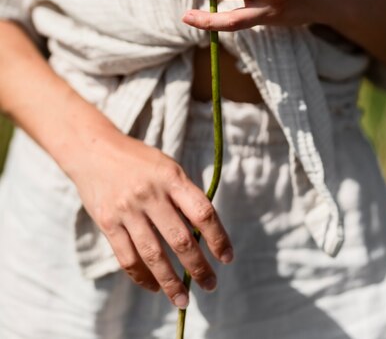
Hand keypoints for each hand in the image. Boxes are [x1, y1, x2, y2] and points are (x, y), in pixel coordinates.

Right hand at [71, 131, 232, 307]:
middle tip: (211, 284)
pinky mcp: (107, 222)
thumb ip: (183, 195)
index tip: (227, 257)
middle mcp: (150, 194)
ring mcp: (127, 209)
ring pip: (154, 255)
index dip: (218, 238)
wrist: (93, 150)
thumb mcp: (166, 167)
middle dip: (198, 267)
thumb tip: (204, 232)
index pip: (202, 212)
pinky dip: (142, 277)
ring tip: (183, 299)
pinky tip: (154, 286)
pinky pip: (127, 258)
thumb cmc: (137, 160)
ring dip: (171, 282)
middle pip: (180, 239)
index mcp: (171, 177)